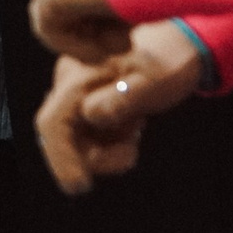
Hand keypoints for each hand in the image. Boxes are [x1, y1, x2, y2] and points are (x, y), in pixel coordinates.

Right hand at [34, 22, 205, 194]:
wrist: (179, 44)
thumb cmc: (169, 60)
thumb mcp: (155, 79)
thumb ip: (123, 99)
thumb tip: (91, 116)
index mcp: (80, 73)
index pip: (53, 123)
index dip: (61, 159)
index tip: (81, 188)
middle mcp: (68, 81)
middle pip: (60, 135)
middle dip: (93, 155)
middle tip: (130, 151)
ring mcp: (74, 92)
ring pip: (73, 138)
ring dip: (104, 148)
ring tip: (136, 127)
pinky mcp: (84, 101)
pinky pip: (85, 133)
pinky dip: (107, 141)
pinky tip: (132, 126)